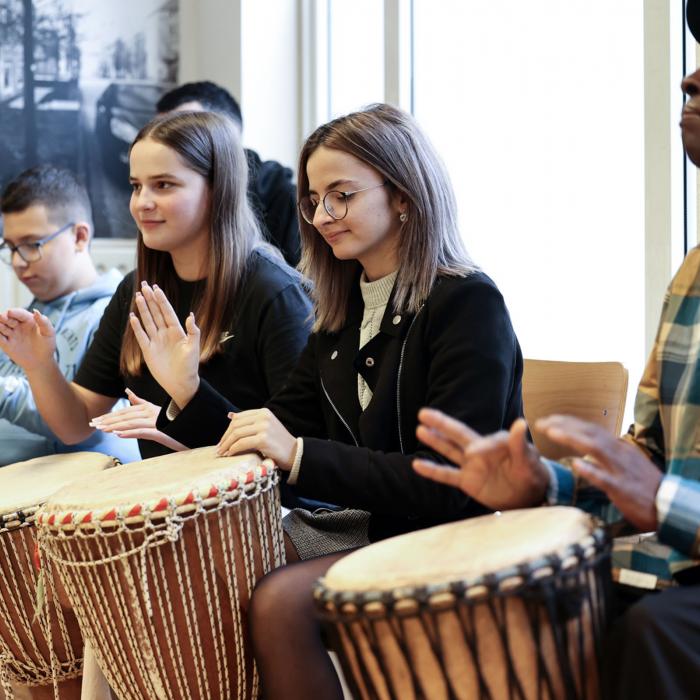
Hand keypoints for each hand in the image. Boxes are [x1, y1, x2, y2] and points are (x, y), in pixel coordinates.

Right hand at [0, 308, 55, 371]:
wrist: (41, 362)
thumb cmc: (47, 346)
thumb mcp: (49, 333)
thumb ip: (44, 322)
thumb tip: (36, 311)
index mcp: (28, 320)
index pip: (19, 313)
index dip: (14, 312)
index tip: (10, 312)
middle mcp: (18, 325)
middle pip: (7, 317)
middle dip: (4, 317)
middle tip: (2, 318)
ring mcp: (11, 334)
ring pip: (1, 326)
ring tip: (2, 327)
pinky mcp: (5, 343)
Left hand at [89, 388, 187, 451]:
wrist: (192, 428)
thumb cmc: (173, 422)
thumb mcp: (155, 411)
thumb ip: (141, 401)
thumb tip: (127, 392)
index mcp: (149, 408)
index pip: (125, 412)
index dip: (110, 415)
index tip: (96, 420)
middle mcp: (152, 413)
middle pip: (126, 416)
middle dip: (108, 420)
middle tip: (93, 424)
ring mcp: (156, 422)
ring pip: (131, 423)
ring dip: (115, 426)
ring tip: (102, 429)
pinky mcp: (160, 432)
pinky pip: (142, 431)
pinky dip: (130, 432)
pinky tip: (118, 434)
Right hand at [129, 283, 200, 407]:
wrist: (180, 383)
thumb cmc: (189, 366)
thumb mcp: (193, 348)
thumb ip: (193, 331)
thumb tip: (190, 315)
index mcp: (177, 331)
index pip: (167, 312)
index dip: (161, 300)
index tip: (156, 288)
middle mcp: (165, 334)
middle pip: (156, 313)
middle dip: (150, 299)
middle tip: (144, 285)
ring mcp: (156, 341)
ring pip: (148, 321)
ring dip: (143, 309)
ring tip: (138, 296)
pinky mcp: (148, 350)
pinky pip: (141, 336)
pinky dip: (137, 327)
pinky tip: (133, 316)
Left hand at [217, 408, 297, 468]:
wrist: (294, 453)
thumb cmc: (278, 443)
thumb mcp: (265, 427)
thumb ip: (249, 422)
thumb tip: (230, 415)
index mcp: (263, 412)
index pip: (239, 418)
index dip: (228, 430)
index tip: (222, 440)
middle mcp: (264, 417)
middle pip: (236, 425)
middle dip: (225, 438)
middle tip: (219, 448)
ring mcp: (264, 427)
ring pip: (237, 434)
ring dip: (226, 445)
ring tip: (222, 453)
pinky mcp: (263, 439)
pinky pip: (241, 444)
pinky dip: (233, 450)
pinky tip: (230, 455)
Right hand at [412, 409, 548, 509]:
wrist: (530, 497)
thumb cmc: (532, 474)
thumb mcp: (528, 460)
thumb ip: (519, 444)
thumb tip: (520, 422)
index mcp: (496, 442)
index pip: (484, 442)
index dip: (480, 447)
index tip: (474, 454)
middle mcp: (481, 449)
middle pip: (457, 434)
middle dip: (441, 423)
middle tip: (423, 413)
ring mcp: (472, 465)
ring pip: (449, 450)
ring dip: (435, 441)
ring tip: (419, 430)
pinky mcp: (467, 481)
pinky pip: (447, 475)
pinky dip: (433, 471)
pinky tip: (417, 465)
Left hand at [537, 415, 661, 530]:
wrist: (668, 505)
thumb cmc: (645, 486)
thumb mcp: (627, 463)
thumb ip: (608, 454)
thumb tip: (589, 447)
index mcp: (618, 447)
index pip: (591, 428)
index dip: (569, 422)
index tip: (549, 419)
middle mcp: (619, 453)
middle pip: (589, 433)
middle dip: (564, 425)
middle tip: (541, 423)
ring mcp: (620, 470)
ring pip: (594, 448)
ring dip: (572, 438)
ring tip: (551, 432)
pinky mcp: (622, 489)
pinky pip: (605, 478)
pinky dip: (590, 470)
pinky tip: (575, 464)